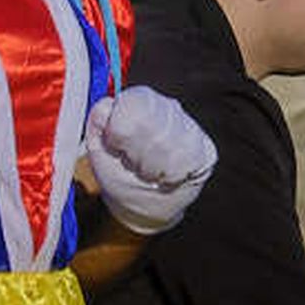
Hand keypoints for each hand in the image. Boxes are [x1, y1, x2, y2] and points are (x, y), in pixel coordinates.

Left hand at [84, 88, 216, 234]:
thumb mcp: (99, 150)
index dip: (120, 130)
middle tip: (134, 165)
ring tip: (149, 172)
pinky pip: (188, 161)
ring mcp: (190, 126)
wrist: (144, 204)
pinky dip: (171, 175)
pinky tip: (166, 176)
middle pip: (152, 124)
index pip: (132, 103)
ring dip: (153, 167)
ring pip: (171, 143)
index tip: (116, 147)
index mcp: (138, 100)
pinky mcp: (206, 149)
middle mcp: (167, 106)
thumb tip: (104, 106)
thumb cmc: (119, 173)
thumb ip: (97, 125)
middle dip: (137, 153)